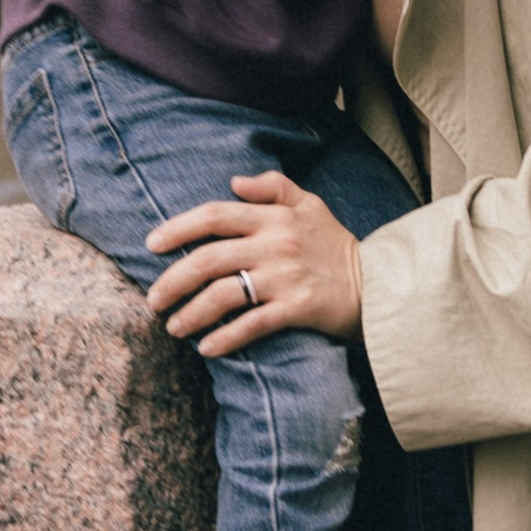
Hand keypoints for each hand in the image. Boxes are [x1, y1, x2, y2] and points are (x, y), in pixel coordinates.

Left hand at [146, 172, 363, 354]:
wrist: (379, 284)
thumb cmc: (336, 246)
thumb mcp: (310, 205)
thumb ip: (273, 186)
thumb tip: (233, 181)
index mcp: (274, 217)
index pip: (214, 215)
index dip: (178, 227)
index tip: (151, 244)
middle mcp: (275, 244)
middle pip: (208, 258)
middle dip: (173, 280)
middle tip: (152, 299)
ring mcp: (285, 277)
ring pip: (223, 294)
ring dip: (192, 313)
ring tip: (173, 327)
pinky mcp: (297, 307)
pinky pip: (251, 324)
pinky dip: (225, 338)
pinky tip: (206, 348)